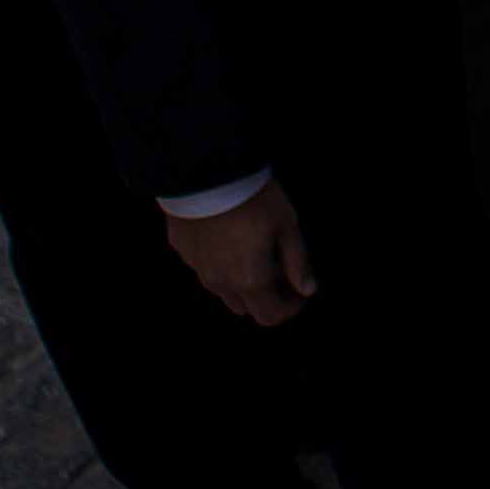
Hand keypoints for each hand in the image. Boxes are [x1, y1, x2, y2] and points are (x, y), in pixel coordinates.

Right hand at [164, 182, 316, 326]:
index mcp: (250, 280)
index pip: (270, 316)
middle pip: (245, 308)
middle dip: (266, 297)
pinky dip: (220, 263)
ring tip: (255, 254)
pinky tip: (229, 238)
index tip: (300, 292)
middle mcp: (221, 282)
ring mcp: (198, 268)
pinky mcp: (182, 251)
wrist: (206, 172)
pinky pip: (204, 268)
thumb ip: (298, 262)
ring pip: (223, 291)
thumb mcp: (287, 226)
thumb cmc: (253, 198)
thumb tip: (307, 289)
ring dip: (241, 284)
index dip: (289, 308)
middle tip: (280, 273)